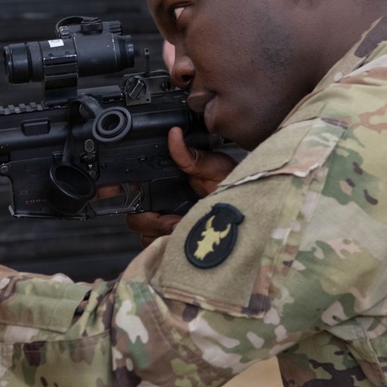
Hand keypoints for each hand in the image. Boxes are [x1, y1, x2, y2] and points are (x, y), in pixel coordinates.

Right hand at [126, 127, 237, 246]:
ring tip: (180, 228)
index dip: (132, 198)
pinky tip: (184, 238)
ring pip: (145, 238)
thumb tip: (174, 134)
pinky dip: (167, 247)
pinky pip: (160, 252)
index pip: (136, 195)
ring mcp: (171, 230)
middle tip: (171, 220)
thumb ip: (191, 155)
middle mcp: (165, 209)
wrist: (254, 207)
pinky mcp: (180, 245)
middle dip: (149, 221)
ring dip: (158, 235)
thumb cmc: (236, 185)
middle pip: (136, 220)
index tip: (143, 200)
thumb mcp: (213, 167)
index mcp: (168, 188)